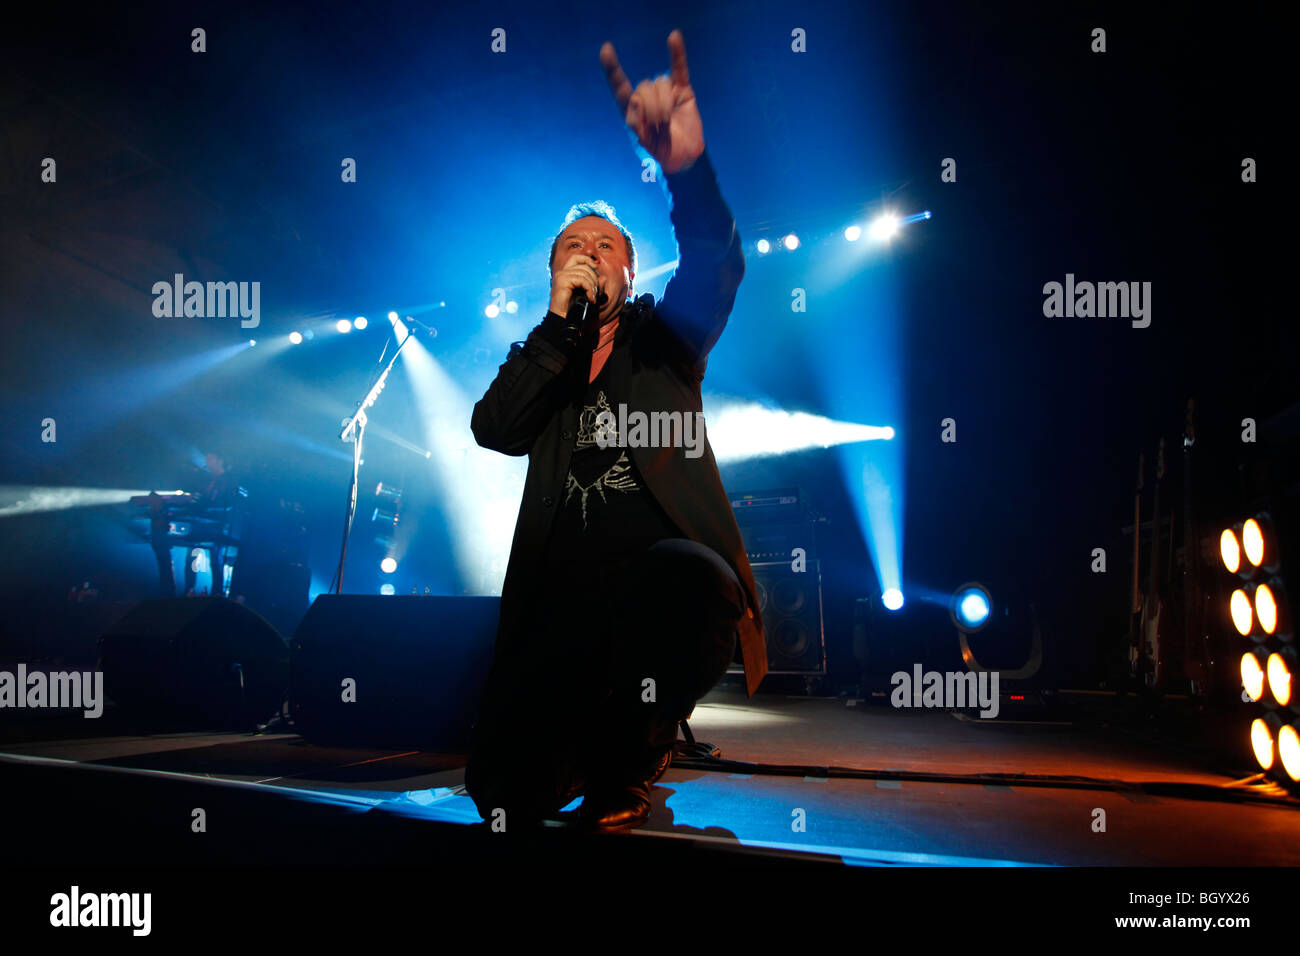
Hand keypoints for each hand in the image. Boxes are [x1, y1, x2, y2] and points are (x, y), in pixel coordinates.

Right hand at [549, 252, 601, 321]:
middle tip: (595, 292)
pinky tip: (590, 299)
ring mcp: (561, 276)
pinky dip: (589, 289)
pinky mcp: (562, 281)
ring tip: (592, 297)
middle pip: (584, 266)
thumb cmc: (573, 309)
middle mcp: (562, 273)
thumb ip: (594, 286)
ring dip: (593, 286)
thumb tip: (603, 278)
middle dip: (594, 278)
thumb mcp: (587, 295)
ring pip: (584, 273)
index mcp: (565, 274)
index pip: (576, 257)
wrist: (562, 320)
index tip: (596, 267)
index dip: (587, 259)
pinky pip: (582, 280)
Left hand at [601, 30, 703, 175]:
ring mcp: (664, 91)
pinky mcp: (681, 90)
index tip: (606, 50)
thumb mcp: (644, 146)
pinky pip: (679, 68)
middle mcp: (645, 96)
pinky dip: (677, 53)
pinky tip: (673, 37)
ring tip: (667, 122)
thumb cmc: (661, 154)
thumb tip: (634, 99)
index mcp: (631, 110)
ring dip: (664, 105)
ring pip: (660, 84)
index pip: (619, 86)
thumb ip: (635, 126)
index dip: (612, 69)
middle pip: (643, 88)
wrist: (685, 158)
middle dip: (651, 109)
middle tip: (658, 127)